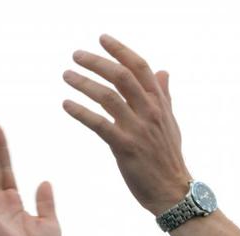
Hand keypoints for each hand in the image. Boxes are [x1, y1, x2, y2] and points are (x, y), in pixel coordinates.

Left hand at [63, 34, 192, 215]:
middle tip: (76, 55)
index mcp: (160, 104)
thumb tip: (163, 72)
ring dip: (84, 83)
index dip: (120, 50)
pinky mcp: (125, 148)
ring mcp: (138, 130)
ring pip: (107, 97)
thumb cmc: (169, 159)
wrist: (172, 192)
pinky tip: (67, 105)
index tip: (102, 39)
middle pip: (121, 76)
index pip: (140, 68)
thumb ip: (164, 96)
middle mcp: (150, 112)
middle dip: (97, 62)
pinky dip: (81, 112)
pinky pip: (99, 124)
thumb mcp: (171, 124)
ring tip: (66, 76)